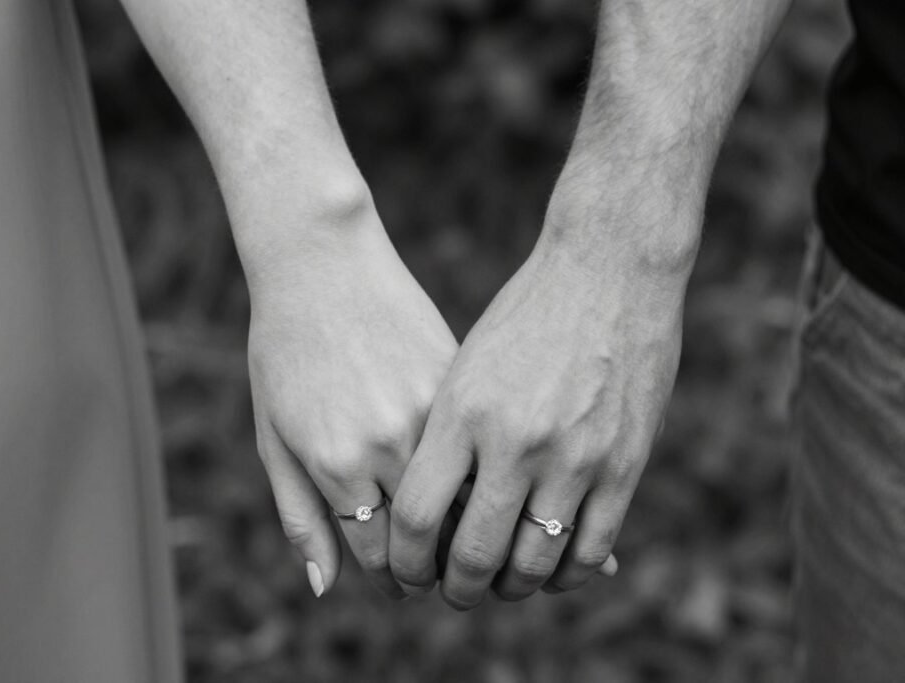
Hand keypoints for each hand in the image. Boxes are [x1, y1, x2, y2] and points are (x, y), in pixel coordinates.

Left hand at [247, 203, 457, 598]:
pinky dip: (488, 477)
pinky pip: (478, 447)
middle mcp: (389, 444)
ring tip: (473, 539)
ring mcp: (429, 410)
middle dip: (434, 566)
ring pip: (465, 495)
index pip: (380, 559)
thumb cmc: (284, 353)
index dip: (394, 581)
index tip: (403, 586)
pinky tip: (501, 491)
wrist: (321, 264)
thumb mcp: (274, 439)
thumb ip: (301, 517)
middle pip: (429, 536)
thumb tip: (323, 589)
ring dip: (470, 526)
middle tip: (438, 576)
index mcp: (338, 466)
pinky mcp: (455, 379)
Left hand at [389, 207, 686, 608]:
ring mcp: (574, 455)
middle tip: (454, 592)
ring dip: (511, 588)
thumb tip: (423, 513)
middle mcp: (514, 441)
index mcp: (461, 413)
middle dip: (456, 589)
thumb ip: (442, 439)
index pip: (417, 517)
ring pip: (534, 564)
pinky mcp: (624, 463)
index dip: (405, 562)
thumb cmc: (522, 316)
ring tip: (501, 583)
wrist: (607, 269)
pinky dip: (567, 575)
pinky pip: (593, 550)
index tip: (407, 573)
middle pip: (473, 555)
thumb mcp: (462, 366)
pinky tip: (552, 570)